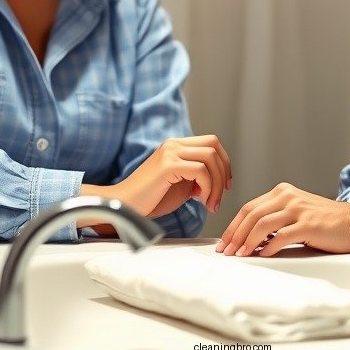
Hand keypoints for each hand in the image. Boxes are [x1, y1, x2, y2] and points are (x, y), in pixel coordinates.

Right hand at [115, 135, 232, 216]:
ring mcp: (170, 152)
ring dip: (217, 184)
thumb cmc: (150, 199)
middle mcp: (173, 144)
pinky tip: (201, 202)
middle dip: (224, 172)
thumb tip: (218, 180)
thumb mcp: (180, 184)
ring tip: (211, 204)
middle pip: (214, 146)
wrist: (124, 206)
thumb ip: (197, 177)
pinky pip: (200, 171)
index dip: (224, 162)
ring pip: (210, 157)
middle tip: (219, 196)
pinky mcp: (167, 165)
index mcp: (176, 145)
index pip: (211, 143)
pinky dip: (208, 188)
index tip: (225, 185)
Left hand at [216, 183, 349, 256]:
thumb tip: (250, 241)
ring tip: (239, 255)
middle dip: (235, 234)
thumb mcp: (297, 214)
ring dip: (247, 241)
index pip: (249, 207)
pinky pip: (281, 236)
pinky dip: (267, 247)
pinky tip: (261, 256)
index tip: (224, 243)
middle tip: (226, 252)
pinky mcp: (308, 224)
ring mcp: (298, 209)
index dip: (233, 226)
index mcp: (282, 192)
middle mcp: (288, 196)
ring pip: (262, 224)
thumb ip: (275, 221)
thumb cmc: (326, 223)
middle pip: (251, 214)